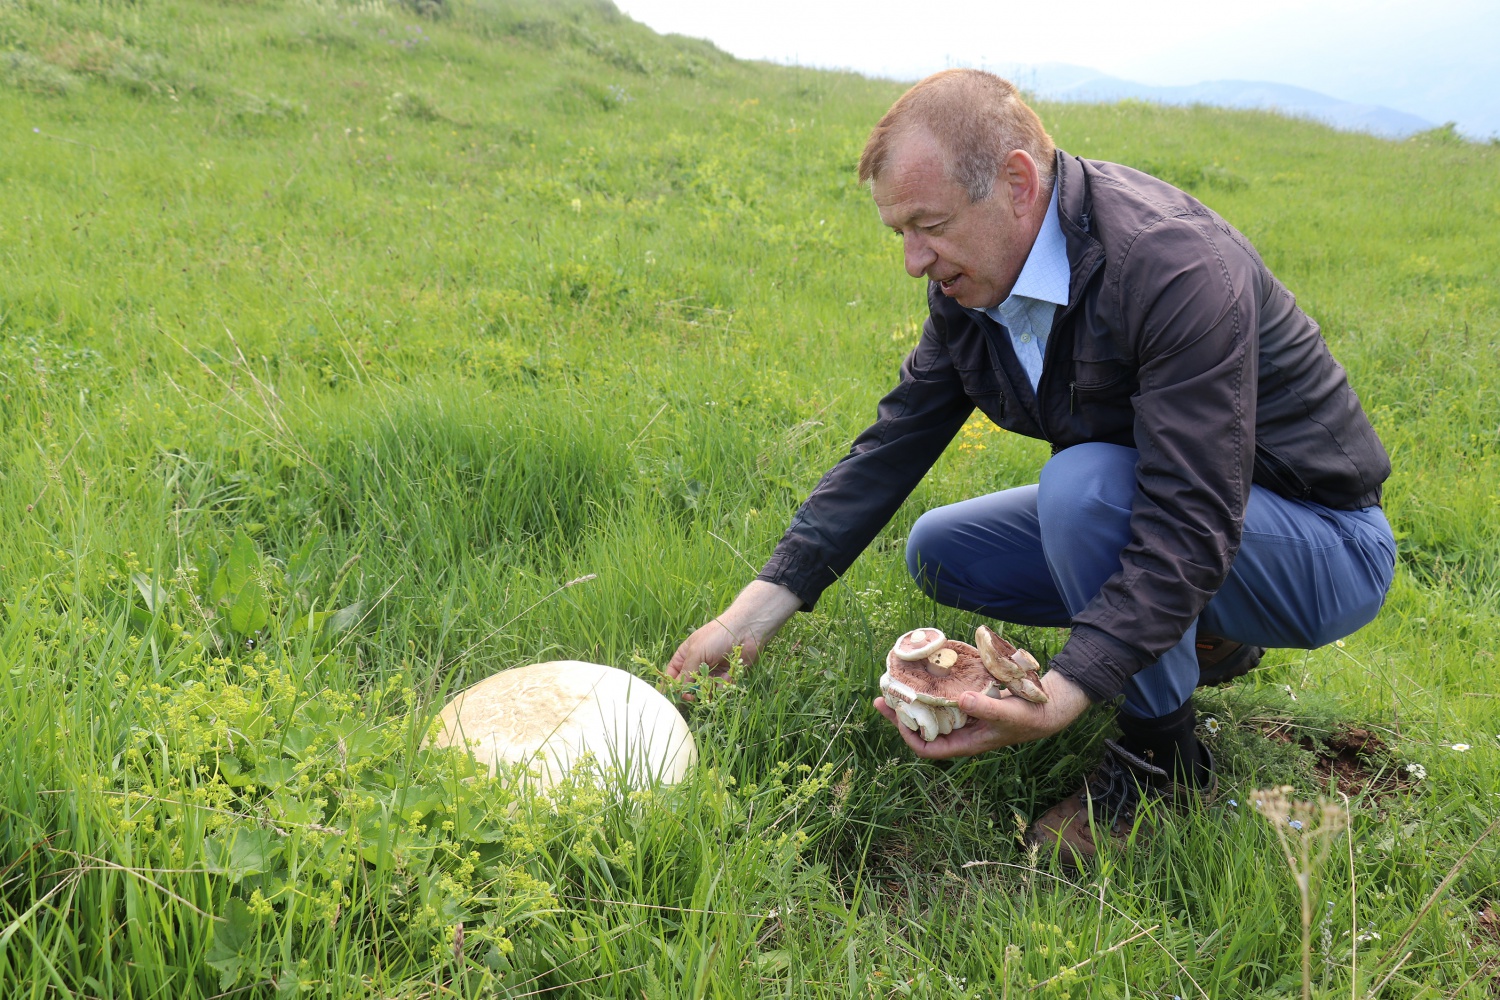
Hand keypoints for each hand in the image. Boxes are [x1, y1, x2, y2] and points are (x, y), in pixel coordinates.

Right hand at [665, 581, 801, 697]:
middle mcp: (697, 664)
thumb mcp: (696, 652)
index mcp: (686, 655)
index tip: (670, 697)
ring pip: (704, 689)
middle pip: (688, 685)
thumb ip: (686, 672)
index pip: (673, 674)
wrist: (745, 631)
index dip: (671, 685)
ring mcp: (712, 670)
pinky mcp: (726, 676)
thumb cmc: (716, 636)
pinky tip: (727, 677)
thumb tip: (678, 690)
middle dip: (691, 691)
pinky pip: (719, 688)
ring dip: (708, 690)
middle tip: (693, 696)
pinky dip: (722, 686)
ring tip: (714, 683)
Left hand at [873, 670, 1091, 758]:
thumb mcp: (1007, 713)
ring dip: (913, 702)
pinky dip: (931, 691)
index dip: (910, 737)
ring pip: (930, 715)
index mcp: (965, 743)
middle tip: (881, 698)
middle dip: (902, 717)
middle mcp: (960, 733)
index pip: (929, 749)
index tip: (899, 718)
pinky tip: (924, 676)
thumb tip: (961, 700)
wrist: (1045, 710)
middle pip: (922, 730)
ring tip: (895, 685)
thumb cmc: (1027, 717)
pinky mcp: (968, 705)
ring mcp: (963, 719)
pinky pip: (943, 701)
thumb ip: (986, 707)